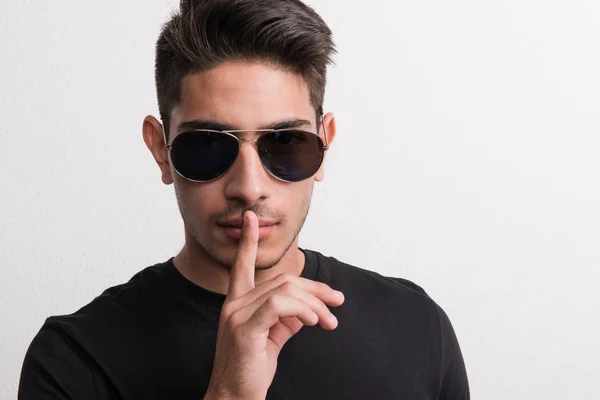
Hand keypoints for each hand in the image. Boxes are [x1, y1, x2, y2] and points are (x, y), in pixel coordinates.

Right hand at [204, 210, 344, 399]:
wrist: (234, 398)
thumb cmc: (251, 368)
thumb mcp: (273, 336)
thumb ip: (287, 317)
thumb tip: (309, 307)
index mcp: (238, 302)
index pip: (242, 265)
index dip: (248, 241)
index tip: (251, 219)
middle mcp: (234, 304)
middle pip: (283, 280)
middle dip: (316, 289)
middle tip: (337, 303)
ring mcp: (238, 315)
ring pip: (285, 290)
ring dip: (315, 304)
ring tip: (329, 321)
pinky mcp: (246, 329)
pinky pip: (280, 306)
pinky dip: (303, 310)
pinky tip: (314, 322)